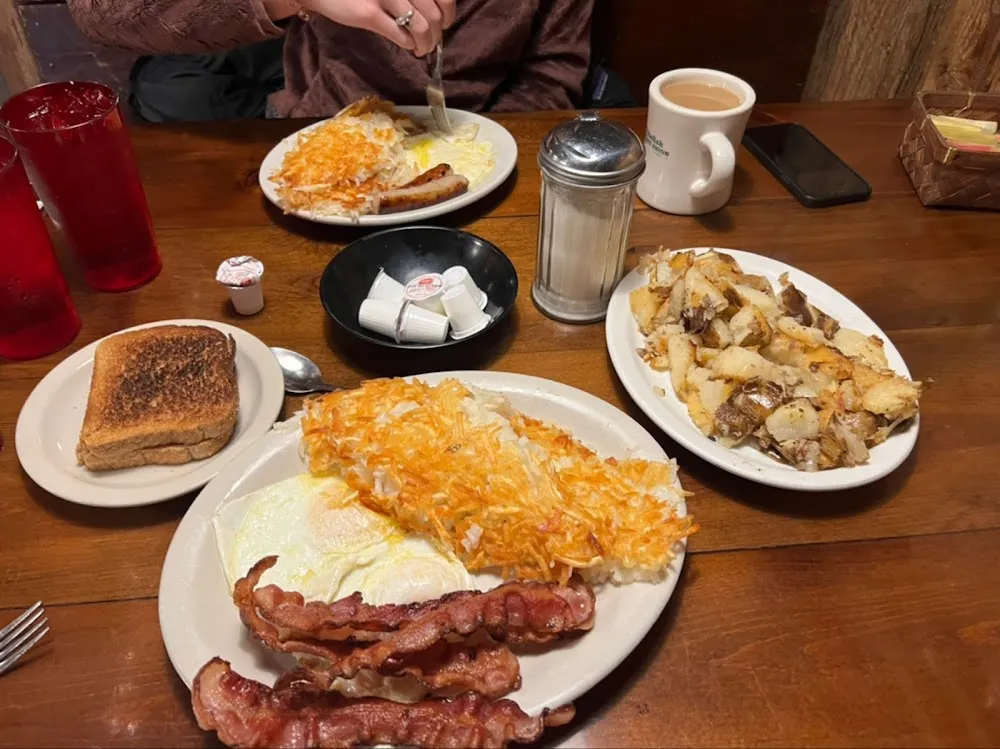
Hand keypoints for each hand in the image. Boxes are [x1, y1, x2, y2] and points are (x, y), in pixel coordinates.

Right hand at [304, 0, 455, 56]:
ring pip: (422, 27)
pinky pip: (401, 36)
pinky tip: (407, 46)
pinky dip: (409, 45)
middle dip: (437, 35)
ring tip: (420, 50)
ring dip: (425, 44)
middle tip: (430, 44)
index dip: (449, 14)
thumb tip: (436, 15)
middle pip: (435, 15)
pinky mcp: (369, 13)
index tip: (444, 24)